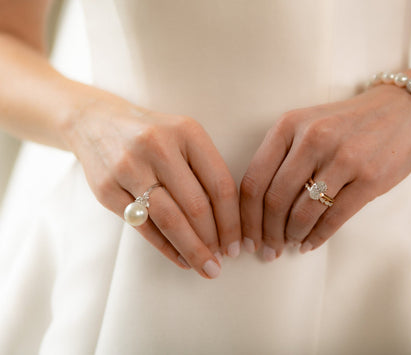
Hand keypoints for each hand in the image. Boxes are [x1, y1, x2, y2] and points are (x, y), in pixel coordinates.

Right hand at [65, 98, 240, 278]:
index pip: (220, 184)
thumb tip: (228, 225)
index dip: (232, 220)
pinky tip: (180, 258)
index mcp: (187, 132)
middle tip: (221, 263)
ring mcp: (129, 167)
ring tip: (204, 267)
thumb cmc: (154, 136)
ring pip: (169, 219)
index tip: (236, 244)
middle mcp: (158, 147)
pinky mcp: (107, 189)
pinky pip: (143, 226)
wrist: (96, 122)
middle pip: (196, 206)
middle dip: (213, 241)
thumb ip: (205, 171)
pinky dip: (165, 247)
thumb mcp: (184, 138)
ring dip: (191, 249)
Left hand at [240, 84, 410, 259]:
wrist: (403, 110)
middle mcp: (314, 139)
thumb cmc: (347, 124)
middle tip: (267, 250)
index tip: (245, 237)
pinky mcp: (370, 178)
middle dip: (267, 233)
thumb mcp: (307, 125)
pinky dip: (317, 237)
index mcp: (289, 125)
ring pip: (303, 212)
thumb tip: (258, 211)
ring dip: (292, 236)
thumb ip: (282, 158)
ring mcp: (344, 158)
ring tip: (290, 244)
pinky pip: (334, 218)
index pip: (254, 180)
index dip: (246, 217)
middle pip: (275, 200)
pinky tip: (310, 244)